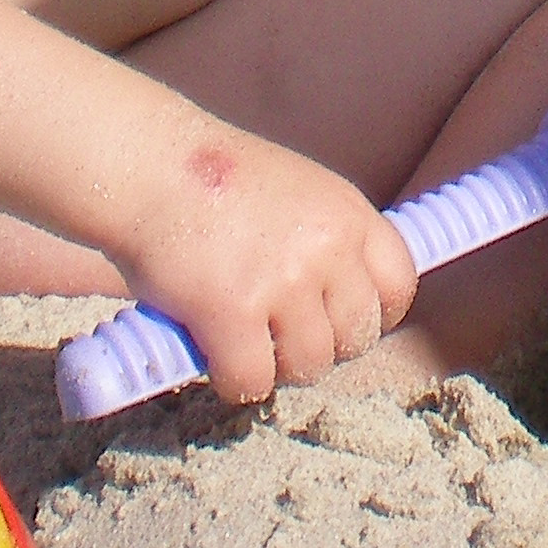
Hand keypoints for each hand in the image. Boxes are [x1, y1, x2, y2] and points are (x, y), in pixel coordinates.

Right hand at [120, 124, 417, 402]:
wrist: (148, 165)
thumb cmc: (210, 181)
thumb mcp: (295, 192)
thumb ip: (323, 240)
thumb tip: (340, 305)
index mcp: (347, 211)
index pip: (399, 284)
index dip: (375, 315)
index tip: (342, 324)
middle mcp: (329, 247)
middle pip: (358, 336)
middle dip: (321, 347)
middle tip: (279, 338)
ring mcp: (285, 281)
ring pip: (309, 366)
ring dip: (277, 368)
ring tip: (244, 343)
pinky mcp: (236, 313)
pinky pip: (254, 382)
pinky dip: (233, 381)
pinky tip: (212, 354)